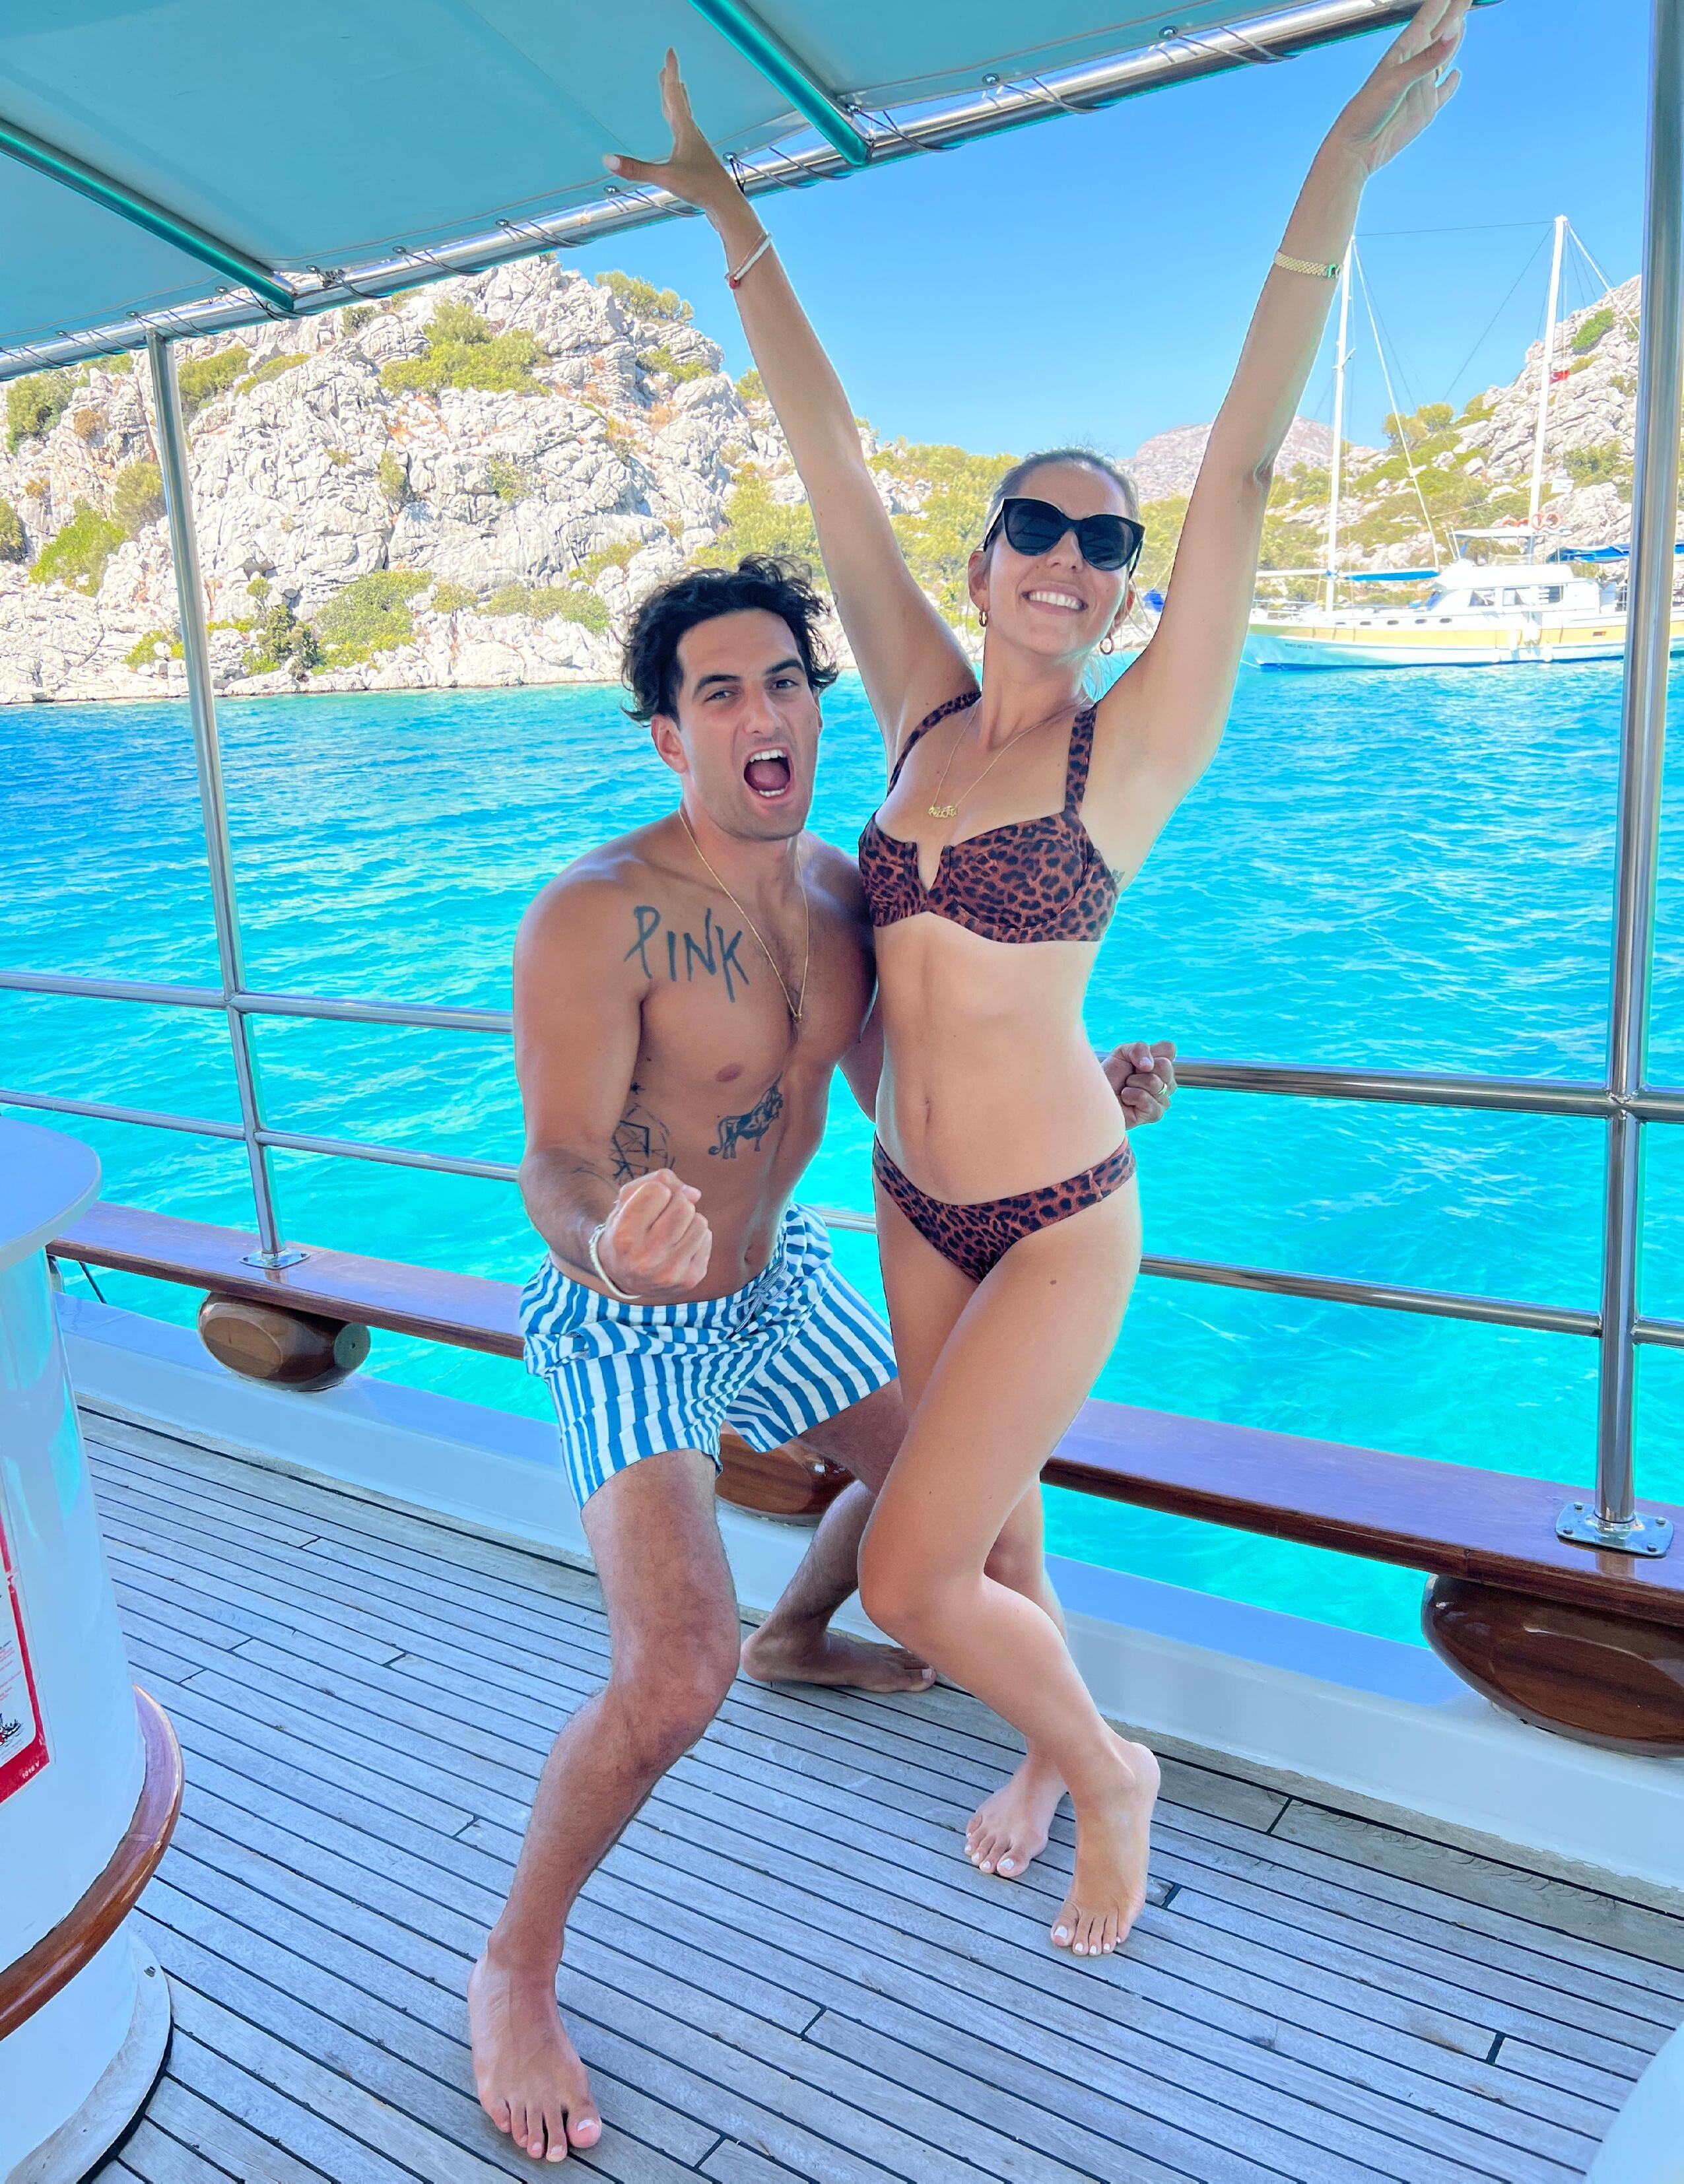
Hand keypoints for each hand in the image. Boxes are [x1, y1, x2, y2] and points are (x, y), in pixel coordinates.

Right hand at [594, 1169, 711, 1298]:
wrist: (624, 1277)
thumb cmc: (626, 1230)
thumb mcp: (626, 1202)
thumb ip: (656, 1182)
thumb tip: (694, 1194)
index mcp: (624, 1236)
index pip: (658, 1190)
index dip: (656, 1191)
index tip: (648, 1204)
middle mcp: (645, 1259)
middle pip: (684, 1207)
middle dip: (677, 1203)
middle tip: (664, 1216)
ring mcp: (669, 1272)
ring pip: (700, 1222)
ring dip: (689, 1221)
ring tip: (671, 1232)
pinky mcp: (689, 1279)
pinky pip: (707, 1239)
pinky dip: (696, 1237)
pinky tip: (679, 1247)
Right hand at [605, 50, 738, 217]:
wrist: (726, 205)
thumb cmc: (701, 189)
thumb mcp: (665, 178)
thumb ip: (636, 169)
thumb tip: (608, 161)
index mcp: (685, 131)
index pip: (674, 95)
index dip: (671, 73)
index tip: (671, 53)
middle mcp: (692, 135)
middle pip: (679, 103)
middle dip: (671, 84)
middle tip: (667, 68)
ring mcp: (697, 148)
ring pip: (684, 118)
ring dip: (677, 103)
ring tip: (674, 93)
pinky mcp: (698, 162)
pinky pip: (686, 136)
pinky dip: (680, 126)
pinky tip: (680, 136)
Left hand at [1104, 1040, 1176, 1129]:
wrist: (1098, 1095)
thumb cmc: (1111, 1074)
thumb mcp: (1123, 1052)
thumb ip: (1139, 1049)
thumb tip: (1149, 1066)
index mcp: (1164, 1065)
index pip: (1168, 1048)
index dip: (1147, 1051)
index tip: (1135, 1061)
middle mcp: (1168, 1082)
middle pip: (1164, 1065)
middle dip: (1139, 1068)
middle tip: (1129, 1076)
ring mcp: (1164, 1099)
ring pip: (1153, 1082)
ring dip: (1132, 1082)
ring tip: (1126, 1089)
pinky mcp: (1156, 1113)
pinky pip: (1143, 1097)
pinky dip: (1128, 1095)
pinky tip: (1126, 1100)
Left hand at [1326, 0, 1465, 176]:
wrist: (1357, 149)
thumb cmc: (1366, 112)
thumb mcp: (1397, 81)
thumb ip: (1427, 58)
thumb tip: (1454, 31)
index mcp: (1404, 52)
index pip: (1429, 18)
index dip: (1443, 2)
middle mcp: (1414, 66)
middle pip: (1439, 32)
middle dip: (1453, 12)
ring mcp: (1421, 87)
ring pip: (1443, 57)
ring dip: (1453, 40)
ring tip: (1461, 21)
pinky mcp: (1424, 109)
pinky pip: (1443, 92)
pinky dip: (1451, 83)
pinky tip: (1456, 74)